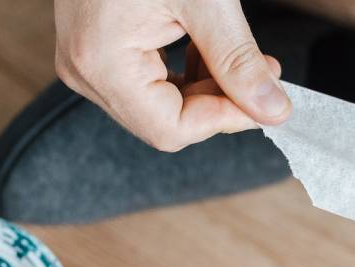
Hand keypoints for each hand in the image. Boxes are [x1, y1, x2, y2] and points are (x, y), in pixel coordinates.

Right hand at [53, 0, 290, 151]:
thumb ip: (239, 60)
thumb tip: (272, 110)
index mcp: (101, 62)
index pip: (170, 129)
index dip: (224, 120)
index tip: (267, 102)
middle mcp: (83, 70)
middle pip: (163, 121)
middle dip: (219, 103)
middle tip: (263, 74)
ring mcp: (83, 61)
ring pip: (156, 105)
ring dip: (205, 89)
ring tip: (243, 58)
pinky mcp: (93, 49)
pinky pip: (144, 81)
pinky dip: (183, 73)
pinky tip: (208, 49)